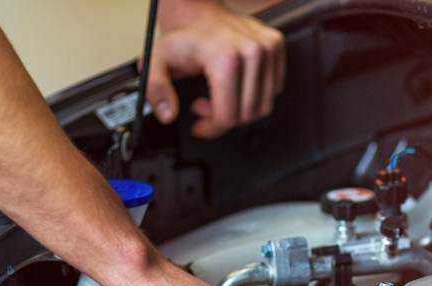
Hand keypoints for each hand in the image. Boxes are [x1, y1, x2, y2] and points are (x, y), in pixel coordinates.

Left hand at [145, 0, 284, 137]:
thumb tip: (167, 113)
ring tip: (220, 96)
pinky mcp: (277, 48)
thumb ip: (155, 88)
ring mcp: (267, 49)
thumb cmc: (184, 37)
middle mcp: (251, 52)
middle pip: (247, 114)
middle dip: (224, 118)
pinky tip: (236, 87)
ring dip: (241, 109)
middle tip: (206, 106)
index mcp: (225, 58)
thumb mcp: (157, 60)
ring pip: (263, 106)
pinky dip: (255, 95)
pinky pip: (274, 89)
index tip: (200, 125)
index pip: (228, 116)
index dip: (212, 128)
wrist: (200, 12)